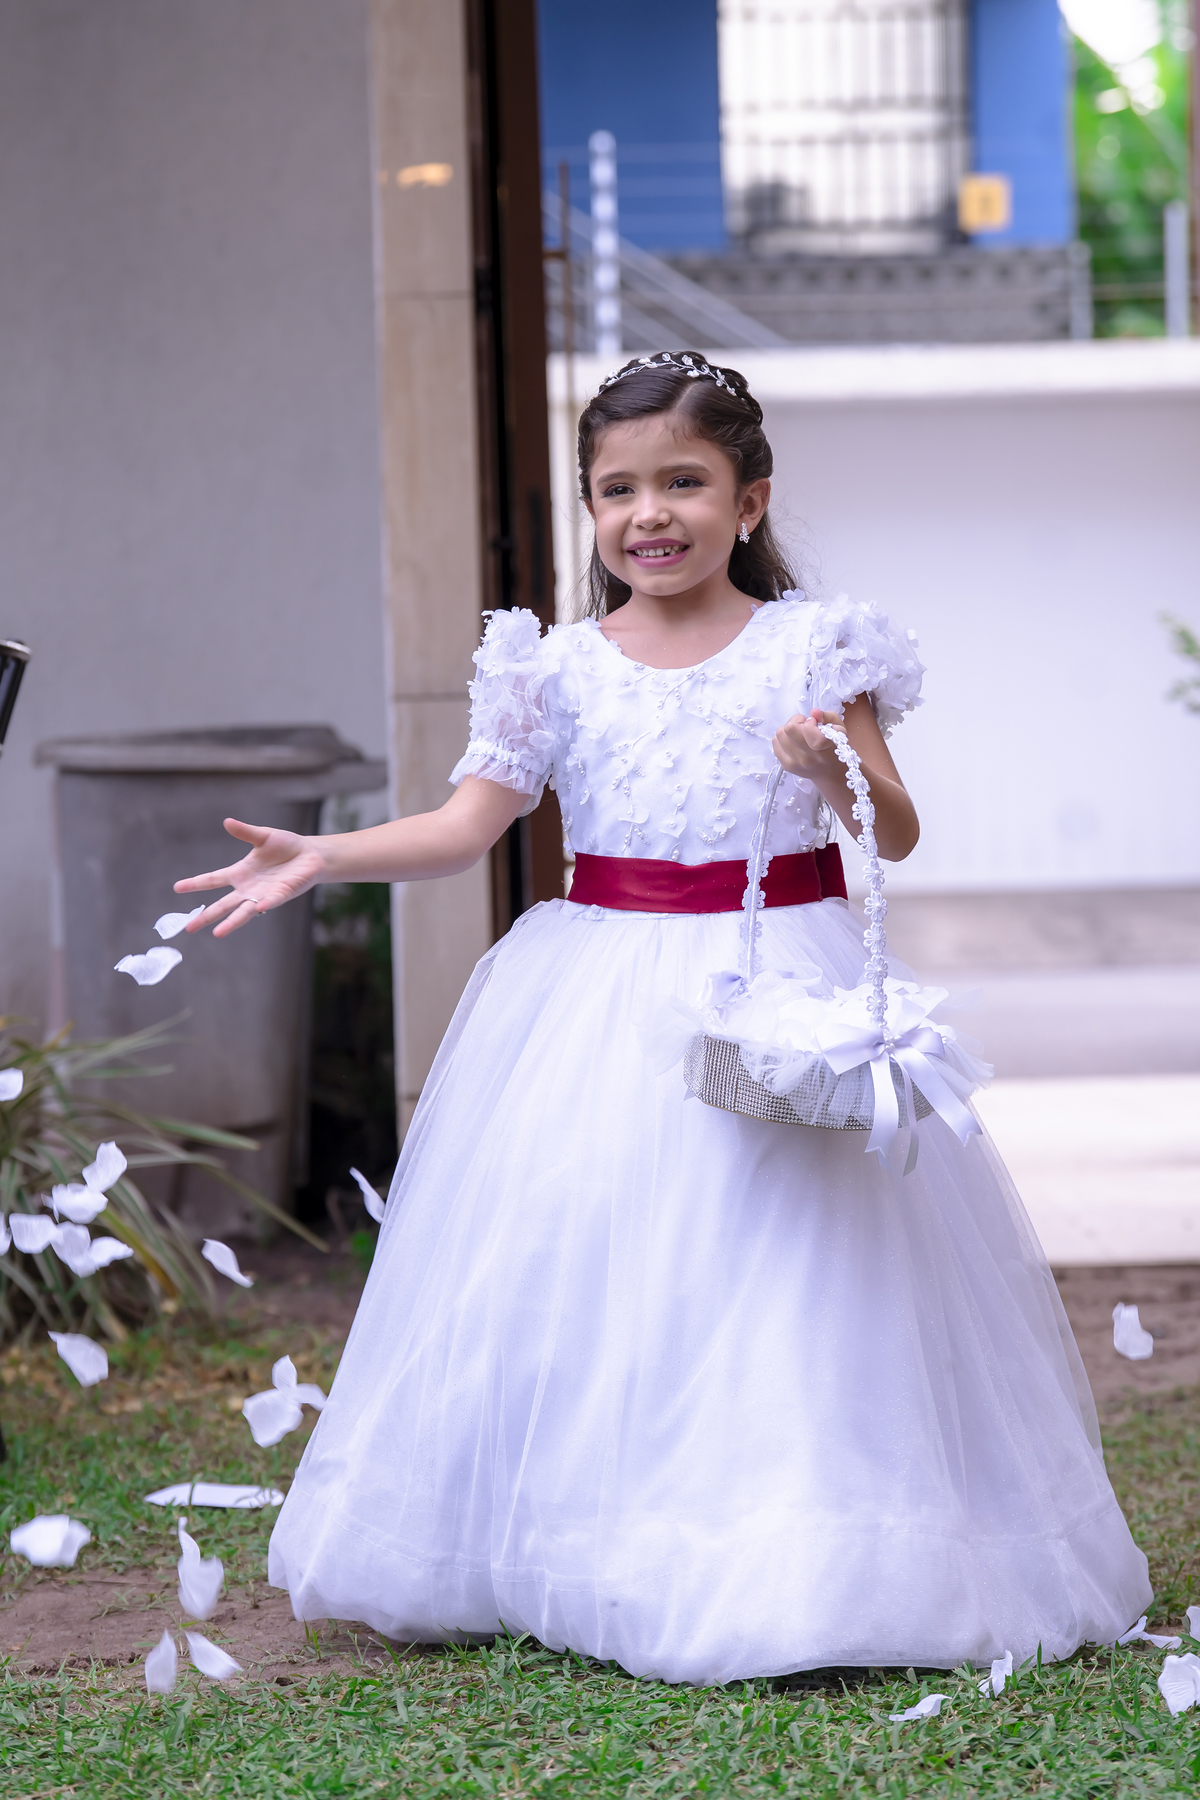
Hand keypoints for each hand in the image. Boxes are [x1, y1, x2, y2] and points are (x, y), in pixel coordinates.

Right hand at [173, 818, 328, 937]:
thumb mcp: (263, 836)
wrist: (311, 855)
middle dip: (206, 916)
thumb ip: (245, 832)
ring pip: (243, 912)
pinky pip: (271, 902)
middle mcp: (248, 888)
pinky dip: (264, 904)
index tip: (177, 888)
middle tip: (188, 928)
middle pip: (223, 904)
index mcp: (240, 873)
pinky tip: (257, 908)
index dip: (195, 883)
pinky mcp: (281, 895)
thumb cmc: (286, 846)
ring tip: (217, 933)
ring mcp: (263, 894)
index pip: (213, 880)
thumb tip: (227, 822)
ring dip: (231, 922)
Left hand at [771, 709, 845, 778]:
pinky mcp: (787, 766)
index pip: (807, 729)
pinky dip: (782, 739)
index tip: (814, 723)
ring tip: (799, 734)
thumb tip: (814, 712)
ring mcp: (796, 763)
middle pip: (789, 729)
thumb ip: (828, 716)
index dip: (808, 721)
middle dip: (796, 722)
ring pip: (780, 734)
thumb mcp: (839, 727)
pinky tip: (793, 742)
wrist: (830, 771)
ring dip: (788, 730)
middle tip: (804, 726)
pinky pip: (775, 743)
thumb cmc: (834, 746)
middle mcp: (809, 758)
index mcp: (825, 747)